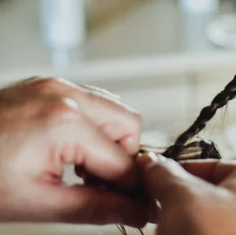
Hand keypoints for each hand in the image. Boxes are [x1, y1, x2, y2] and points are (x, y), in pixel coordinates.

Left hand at [0, 77, 147, 226]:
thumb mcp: (36, 203)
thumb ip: (96, 207)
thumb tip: (135, 212)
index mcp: (65, 122)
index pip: (123, 160)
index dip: (132, 189)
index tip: (136, 206)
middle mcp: (66, 94)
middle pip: (128, 123)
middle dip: (122, 158)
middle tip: (101, 185)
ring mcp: (55, 85)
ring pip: (112, 109)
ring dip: (107, 141)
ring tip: (80, 169)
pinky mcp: (45, 85)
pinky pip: (88, 101)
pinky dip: (89, 127)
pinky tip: (67, 151)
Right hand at [138, 153, 235, 234]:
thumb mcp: (182, 198)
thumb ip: (166, 176)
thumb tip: (154, 164)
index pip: (216, 166)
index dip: (182, 169)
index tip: (159, 175)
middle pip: (212, 198)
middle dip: (181, 202)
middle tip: (158, 206)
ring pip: (209, 224)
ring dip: (184, 225)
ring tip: (167, 229)